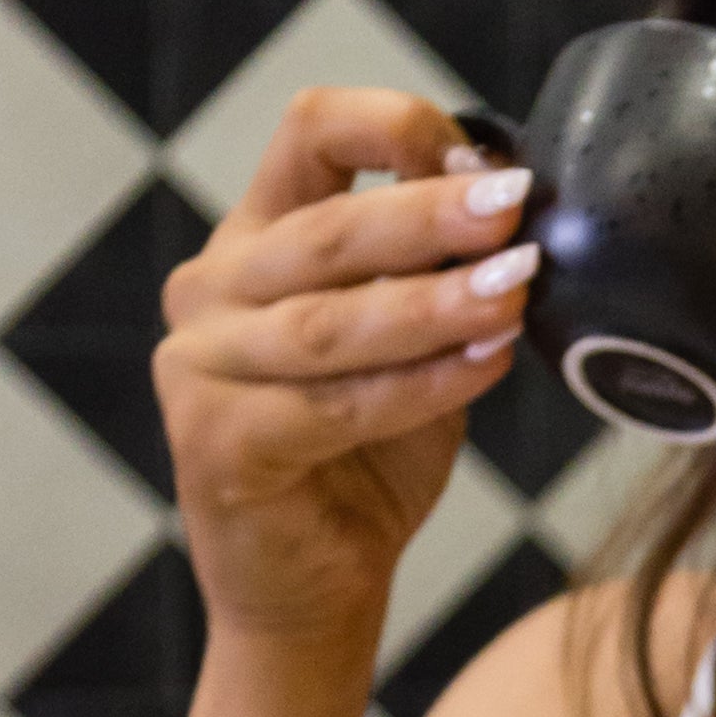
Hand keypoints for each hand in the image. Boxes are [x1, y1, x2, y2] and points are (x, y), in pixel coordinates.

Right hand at [157, 94, 537, 662]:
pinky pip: (333, 405)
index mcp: (258, 238)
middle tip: (514, 206)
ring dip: (434, 301)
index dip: (395, 128)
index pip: (310, 133)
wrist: (316, 588)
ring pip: (330, 321)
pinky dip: (419, 383)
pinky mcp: (214, 442)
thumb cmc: (368, 457)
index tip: (483, 159)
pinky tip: (487, 363)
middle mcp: (212, 289)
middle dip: (430, 214)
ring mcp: (199, 366)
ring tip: (516, 286)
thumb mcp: (413, 342)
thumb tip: (516, 197)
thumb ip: (439, 271)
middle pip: (326, 229)